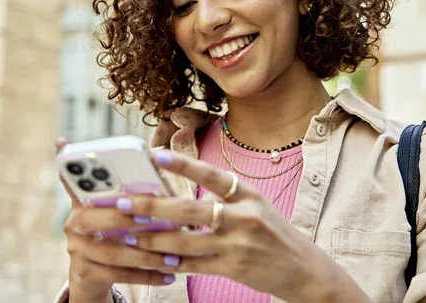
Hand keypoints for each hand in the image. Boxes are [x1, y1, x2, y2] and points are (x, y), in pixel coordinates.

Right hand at [57, 138, 178, 301]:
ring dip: (145, 255)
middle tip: (148, 218)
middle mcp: (73, 224)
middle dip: (121, 218)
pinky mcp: (85, 272)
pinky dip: (146, 275)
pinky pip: (118, 275)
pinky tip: (168, 275)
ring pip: (111, 252)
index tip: (99, 165)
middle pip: (90, 218)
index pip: (72, 180)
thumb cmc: (113, 231)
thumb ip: (129, 191)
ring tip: (172, 257)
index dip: (80, 173)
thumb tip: (158, 160)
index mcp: (81, 202)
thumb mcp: (115, 210)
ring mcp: (77, 250)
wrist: (92, 273)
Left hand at [115, 150, 352, 301]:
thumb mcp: (256, 205)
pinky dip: (171, 263)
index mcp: (249, 195)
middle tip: (122, 202)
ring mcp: (238, 244)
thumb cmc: (273, 233)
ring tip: (127, 234)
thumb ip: (224, 197)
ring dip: (152, 238)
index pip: (213, 175)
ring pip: (186, 242)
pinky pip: (194, 266)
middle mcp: (244, 217)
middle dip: (152, 206)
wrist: (303, 269)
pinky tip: (151, 259)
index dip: (185, 165)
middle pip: (190, 210)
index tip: (157, 156)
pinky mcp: (233, 268)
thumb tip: (182, 192)